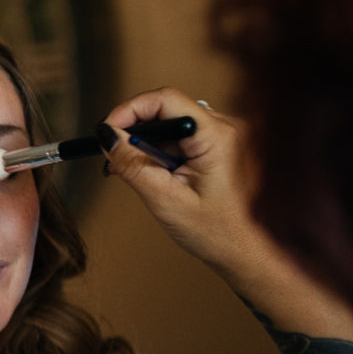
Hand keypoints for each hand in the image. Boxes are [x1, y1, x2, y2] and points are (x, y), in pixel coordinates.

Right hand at [99, 88, 280, 282]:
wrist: (247, 253)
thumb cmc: (217, 232)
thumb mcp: (165, 199)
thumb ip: (133, 164)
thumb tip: (107, 136)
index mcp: (218, 136)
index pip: (165, 100)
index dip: (129, 110)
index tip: (106, 131)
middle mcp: (226, 127)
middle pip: (167, 109)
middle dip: (134, 130)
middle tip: (112, 157)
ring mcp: (225, 135)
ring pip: (172, 124)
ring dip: (147, 144)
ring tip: (132, 172)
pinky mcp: (221, 145)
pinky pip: (183, 137)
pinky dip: (162, 151)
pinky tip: (154, 174)